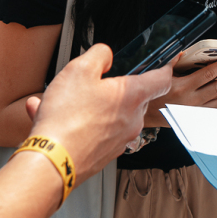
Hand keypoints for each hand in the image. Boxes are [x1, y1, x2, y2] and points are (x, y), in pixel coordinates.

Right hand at [23, 43, 173, 179]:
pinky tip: (56, 118)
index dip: (164, 68)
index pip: (162, 79)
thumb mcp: (79, 69)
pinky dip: (82, 124)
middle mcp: (132, 120)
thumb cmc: (66, 120)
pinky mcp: (104, 154)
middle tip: (96, 83)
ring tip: (66, 103)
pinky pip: (97, 132)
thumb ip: (99, 55)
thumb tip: (106, 55)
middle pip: (135, 98)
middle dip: (118, 88)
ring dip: (94, 107)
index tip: (165, 63)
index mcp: (132, 97)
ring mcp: (120, 140)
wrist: (51, 162)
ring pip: (112, 115)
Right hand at [146, 56, 216, 126]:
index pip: (209, 74)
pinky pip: (214, 113)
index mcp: (183, 87)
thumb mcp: (159, 75)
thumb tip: (184, 52)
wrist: (143, 115)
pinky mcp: (194, 119)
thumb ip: (172, 62)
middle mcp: (190, 101)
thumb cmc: (150, 93)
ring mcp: (193, 112)